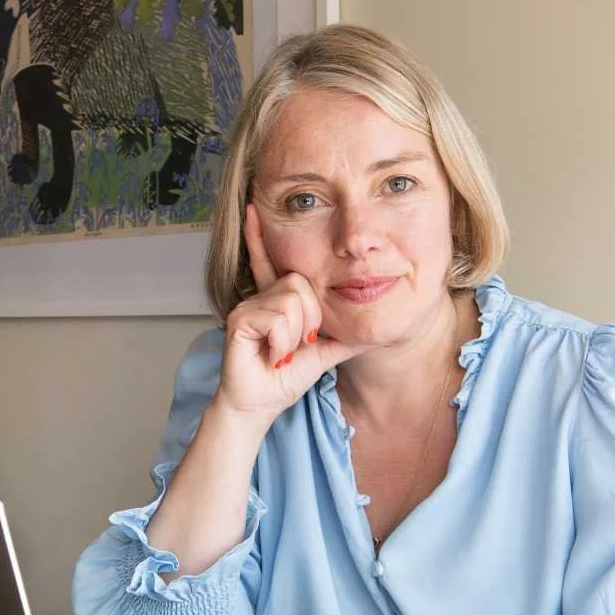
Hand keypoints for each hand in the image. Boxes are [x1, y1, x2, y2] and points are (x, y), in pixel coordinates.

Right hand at [212, 205, 369, 423]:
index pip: (271, 262)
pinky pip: (277, 318)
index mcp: (277, 301)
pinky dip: (283, 343)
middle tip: (298, 345)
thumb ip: (345, 338)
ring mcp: (248, 307)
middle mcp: (260, 298)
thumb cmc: (283, 380)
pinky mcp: (239, 320)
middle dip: (309, 319)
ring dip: (296, 335)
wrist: (260, 404)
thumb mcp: (324, 353)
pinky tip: (273, 356)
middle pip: (301, 282)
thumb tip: (375, 332)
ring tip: (283, 353)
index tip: (254, 210)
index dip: (261, 237)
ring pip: (292, 301)